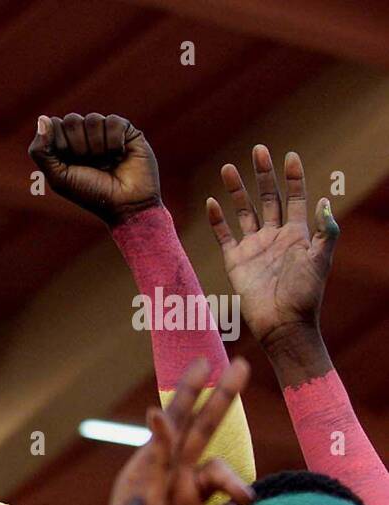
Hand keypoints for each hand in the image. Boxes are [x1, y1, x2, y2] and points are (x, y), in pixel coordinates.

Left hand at [29, 113, 159, 224]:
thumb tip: (42, 118)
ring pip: (93, 119)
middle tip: (90, 164)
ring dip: (98, 146)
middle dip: (79, 146)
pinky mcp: (126, 129)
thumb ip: (41, 151)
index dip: (61, 144)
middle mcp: (84, 136)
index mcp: (65, 146)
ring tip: (106, 162)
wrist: (125, 203)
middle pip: (71, 120)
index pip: (53, 124)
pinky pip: (113, 121)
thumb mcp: (58, 178)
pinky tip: (120, 154)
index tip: (70, 163)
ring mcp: (104, 131)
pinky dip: (115, 142)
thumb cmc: (90, 193)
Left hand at [96, 358, 253, 504]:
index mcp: (144, 470)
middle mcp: (167, 482)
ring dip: (228, 497)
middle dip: (222, 402)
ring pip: (224, 481)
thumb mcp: (142, 504)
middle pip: (203, 433)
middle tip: (243, 365)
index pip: (172, 421)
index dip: (190, 391)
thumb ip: (157, 458)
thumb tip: (156, 410)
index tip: (206, 362)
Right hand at [206, 147, 336, 349]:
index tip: (289, 156)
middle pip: (267, 198)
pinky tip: (212, 202)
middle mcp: (274, 236)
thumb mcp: (320, 260)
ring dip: (237, 190)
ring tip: (227, 168)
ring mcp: (253, 247)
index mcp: (297, 234)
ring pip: (244, 212)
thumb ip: (324, 231)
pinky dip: (217, 219)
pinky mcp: (235, 261)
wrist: (282, 324)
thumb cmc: (305, 294)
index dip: (293, 177)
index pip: (295, 197)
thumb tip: (325, 202)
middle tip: (258, 150)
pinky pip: (224, 235)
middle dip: (262, 174)